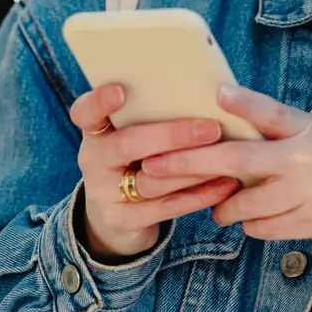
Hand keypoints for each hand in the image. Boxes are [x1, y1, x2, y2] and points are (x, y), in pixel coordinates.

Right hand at [67, 83, 242, 261]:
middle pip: (129, 144)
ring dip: (193, 168)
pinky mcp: (123, 220)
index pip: (85, 112)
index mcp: (96, 132)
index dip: (99, 101)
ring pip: (152, 179)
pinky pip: (166, 207)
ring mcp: (104, 193)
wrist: (115, 218)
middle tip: (211, 129)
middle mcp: (94, 160)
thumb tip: (209, 95)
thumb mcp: (131, 139)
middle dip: (173, 136)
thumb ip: (153, 119)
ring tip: (226, 156)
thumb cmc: (134, 163)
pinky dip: (199, 196)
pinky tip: (225, 184)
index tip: (120, 91)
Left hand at [139, 85, 311, 248]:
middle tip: (154, 167)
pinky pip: (261, 228)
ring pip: (242, 203)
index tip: (217, 93)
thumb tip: (225, 116)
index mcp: (306, 127)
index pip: (271, 111)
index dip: (243, 102)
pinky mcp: (309, 223)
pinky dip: (249, 225)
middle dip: (189, 163)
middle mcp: (304, 157)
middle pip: (236, 158)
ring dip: (222, 207)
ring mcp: (306, 192)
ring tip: (217, 205)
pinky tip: (251, 219)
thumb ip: (277, 129)